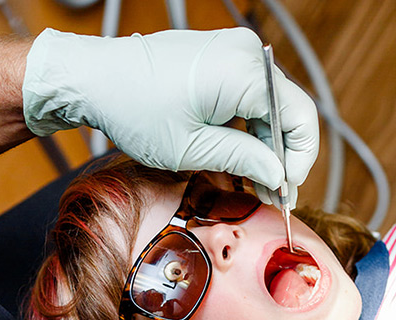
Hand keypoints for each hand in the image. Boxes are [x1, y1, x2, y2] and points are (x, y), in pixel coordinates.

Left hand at [23, 28, 318, 197]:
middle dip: (280, 155)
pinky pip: (246, 93)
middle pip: (286, 110)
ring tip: (254, 180)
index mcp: (245, 72)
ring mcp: (232, 50)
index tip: (286, 191)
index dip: (299, 161)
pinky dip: (246, 124)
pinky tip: (238, 153)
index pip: (301, 118)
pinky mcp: (217, 56)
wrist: (94, 78)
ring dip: (263, 142)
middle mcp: (246, 53)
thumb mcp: (191, 148)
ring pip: (267, 103)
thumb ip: (243, 159)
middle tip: (271, 193)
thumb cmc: (133, 109)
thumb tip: (278, 174)